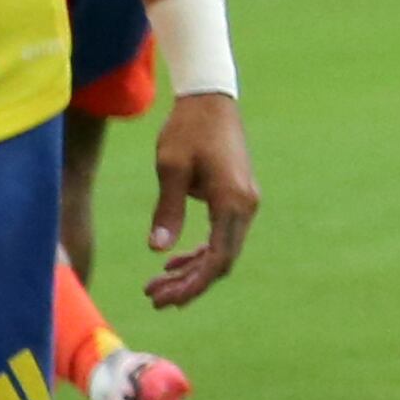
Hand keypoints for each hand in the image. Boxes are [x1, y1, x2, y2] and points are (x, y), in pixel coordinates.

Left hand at [146, 92, 258, 309]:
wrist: (210, 101)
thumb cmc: (188, 130)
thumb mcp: (171, 168)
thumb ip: (167, 210)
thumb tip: (157, 250)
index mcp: (232, 201)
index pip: (217, 258)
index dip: (192, 284)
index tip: (164, 298)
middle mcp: (245, 206)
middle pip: (221, 260)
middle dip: (189, 284)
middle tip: (154, 298)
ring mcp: (244, 202)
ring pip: (222, 250)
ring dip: (192, 271)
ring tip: (157, 285)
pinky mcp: (236, 197)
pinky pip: (221, 235)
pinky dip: (199, 252)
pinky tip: (173, 261)